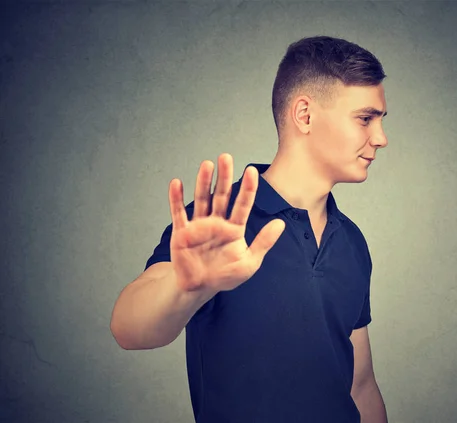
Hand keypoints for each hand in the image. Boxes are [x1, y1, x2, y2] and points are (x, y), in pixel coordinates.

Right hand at [168, 153, 285, 293]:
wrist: (200, 288)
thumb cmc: (226, 275)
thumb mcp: (250, 262)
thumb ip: (264, 242)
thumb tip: (280, 224)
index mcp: (234, 228)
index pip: (243, 204)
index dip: (247, 188)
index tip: (252, 171)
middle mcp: (217, 222)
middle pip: (221, 195)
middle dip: (224, 177)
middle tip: (226, 157)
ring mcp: (199, 226)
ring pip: (202, 199)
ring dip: (203, 182)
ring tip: (207, 165)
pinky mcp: (182, 233)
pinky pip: (178, 213)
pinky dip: (176, 199)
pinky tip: (176, 183)